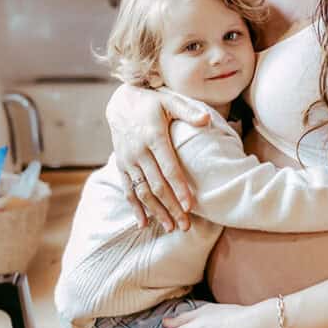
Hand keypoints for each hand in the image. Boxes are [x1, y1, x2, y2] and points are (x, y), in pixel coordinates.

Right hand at [106, 84, 209, 230]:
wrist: (121, 102)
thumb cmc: (152, 102)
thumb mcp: (170, 100)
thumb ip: (188, 111)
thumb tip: (207, 119)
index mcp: (154, 137)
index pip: (169, 168)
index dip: (179, 188)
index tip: (189, 206)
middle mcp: (139, 152)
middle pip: (157, 186)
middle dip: (171, 207)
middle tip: (185, 226)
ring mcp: (128, 161)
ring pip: (143, 192)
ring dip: (156, 212)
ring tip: (171, 228)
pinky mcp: (122, 166)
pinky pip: (128, 190)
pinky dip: (135, 208)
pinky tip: (143, 224)